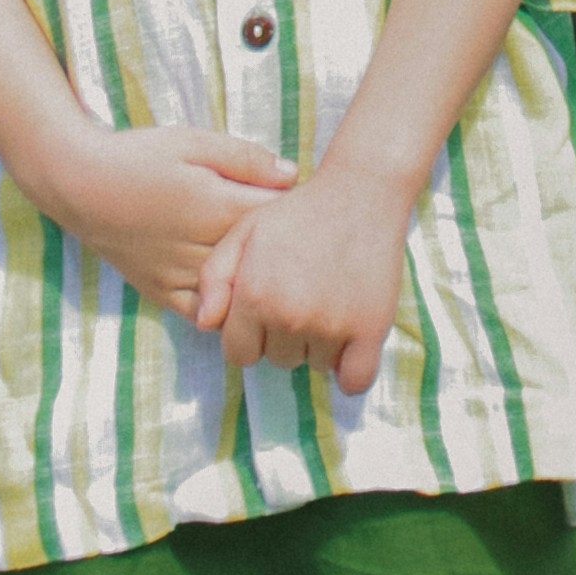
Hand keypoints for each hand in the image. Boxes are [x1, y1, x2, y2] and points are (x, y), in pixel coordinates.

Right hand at [58, 123, 292, 305]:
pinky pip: (204, 315)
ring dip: (258, 281)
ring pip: (237, 292)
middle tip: (299, 239)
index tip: (309, 206)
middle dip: (285, 250)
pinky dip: (224, 308)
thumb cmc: (138, 155)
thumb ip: (244, 159)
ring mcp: (180, 276)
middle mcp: (201, 248)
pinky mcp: (161, 292)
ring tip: (274, 269)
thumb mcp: (192, 141)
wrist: (77, 183)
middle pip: (263, 258)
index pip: (278, 218)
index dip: (298, 213)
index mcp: (215, 206)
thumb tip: (292, 175)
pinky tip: (237, 297)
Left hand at [200, 149, 412, 393]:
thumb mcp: (244, 232)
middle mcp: (289, 317)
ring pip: (314, 366)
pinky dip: (350, 371)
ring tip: (327, 303)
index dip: (249, 337)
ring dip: (319, 346)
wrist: (359, 193)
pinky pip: (354, 381)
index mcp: (255, 296)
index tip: (266, 315)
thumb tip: (205, 325)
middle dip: (284, 337)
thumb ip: (215, 277)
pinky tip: (350, 344)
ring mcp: (330, 326)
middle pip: (278, 360)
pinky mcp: (369, 330)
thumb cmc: (297, 212)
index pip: (239, 354)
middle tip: (302, 298)